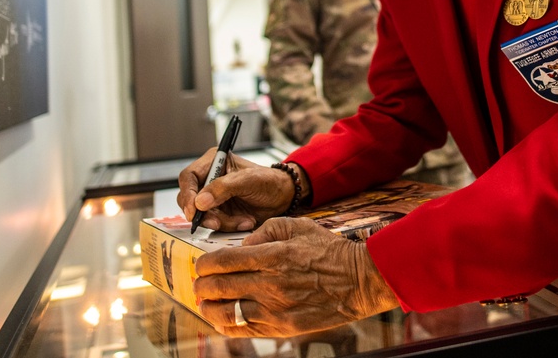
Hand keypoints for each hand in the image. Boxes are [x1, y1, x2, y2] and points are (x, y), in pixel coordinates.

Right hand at [177, 152, 293, 231]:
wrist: (284, 197)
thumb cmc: (269, 181)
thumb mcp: (247, 180)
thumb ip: (223, 188)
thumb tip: (199, 202)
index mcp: (213, 162)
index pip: (188, 177)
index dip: (187, 195)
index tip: (194, 211)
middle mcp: (209, 179)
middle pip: (190, 199)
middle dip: (204, 214)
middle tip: (217, 222)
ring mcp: (213, 198)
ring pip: (202, 215)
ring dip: (221, 222)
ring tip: (243, 220)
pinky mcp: (220, 212)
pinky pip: (215, 224)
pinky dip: (229, 226)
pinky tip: (245, 221)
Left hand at [193, 217, 399, 336]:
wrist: (359, 281)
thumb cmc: (329, 251)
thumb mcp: (299, 226)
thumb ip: (266, 230)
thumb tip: (243, 244)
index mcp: (272, 256)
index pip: (224, 261)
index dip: (205, 264)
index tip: (201, 265)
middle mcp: (270, 284)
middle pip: (220, 287)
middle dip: (202, 285)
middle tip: (198, 283)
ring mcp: (276, 309)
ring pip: (228, 312)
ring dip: (210, 307)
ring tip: (205, 303)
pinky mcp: (283, 327)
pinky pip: (245, 330)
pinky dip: (228, 325)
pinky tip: (223, 319)